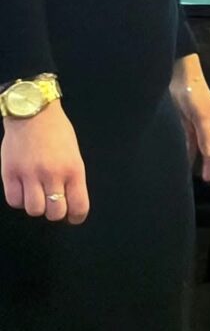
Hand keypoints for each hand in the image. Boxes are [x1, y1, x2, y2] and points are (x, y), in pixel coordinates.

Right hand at [1, 105, 88, 223]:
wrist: (33, 113)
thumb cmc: (57, 132)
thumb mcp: (73, 154)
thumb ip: (71, 177)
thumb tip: (69, 200)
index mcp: (74, 169)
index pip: (79, 206)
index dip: (76, 217)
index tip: (73, 217)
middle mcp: (52, 174)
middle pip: (55, 212)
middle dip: (55, 212)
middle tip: (54, 204)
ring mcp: (29, 174)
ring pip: (33, 210)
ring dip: (36, 207)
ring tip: (37, 195)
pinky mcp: (9, 173)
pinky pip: (14, 201)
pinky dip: (19, 200)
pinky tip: (23, 190)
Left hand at [171, 59, 209, 183]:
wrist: (182, 80)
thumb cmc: (195, 96)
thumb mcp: (201, 115)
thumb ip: (205, 134)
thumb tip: (209, 153)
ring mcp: (201, 128)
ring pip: (207, 150)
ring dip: (208, 164)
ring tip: (205, 178)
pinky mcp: (188, 126)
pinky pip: (193, 145)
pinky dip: (193, 156)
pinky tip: (189, 165)